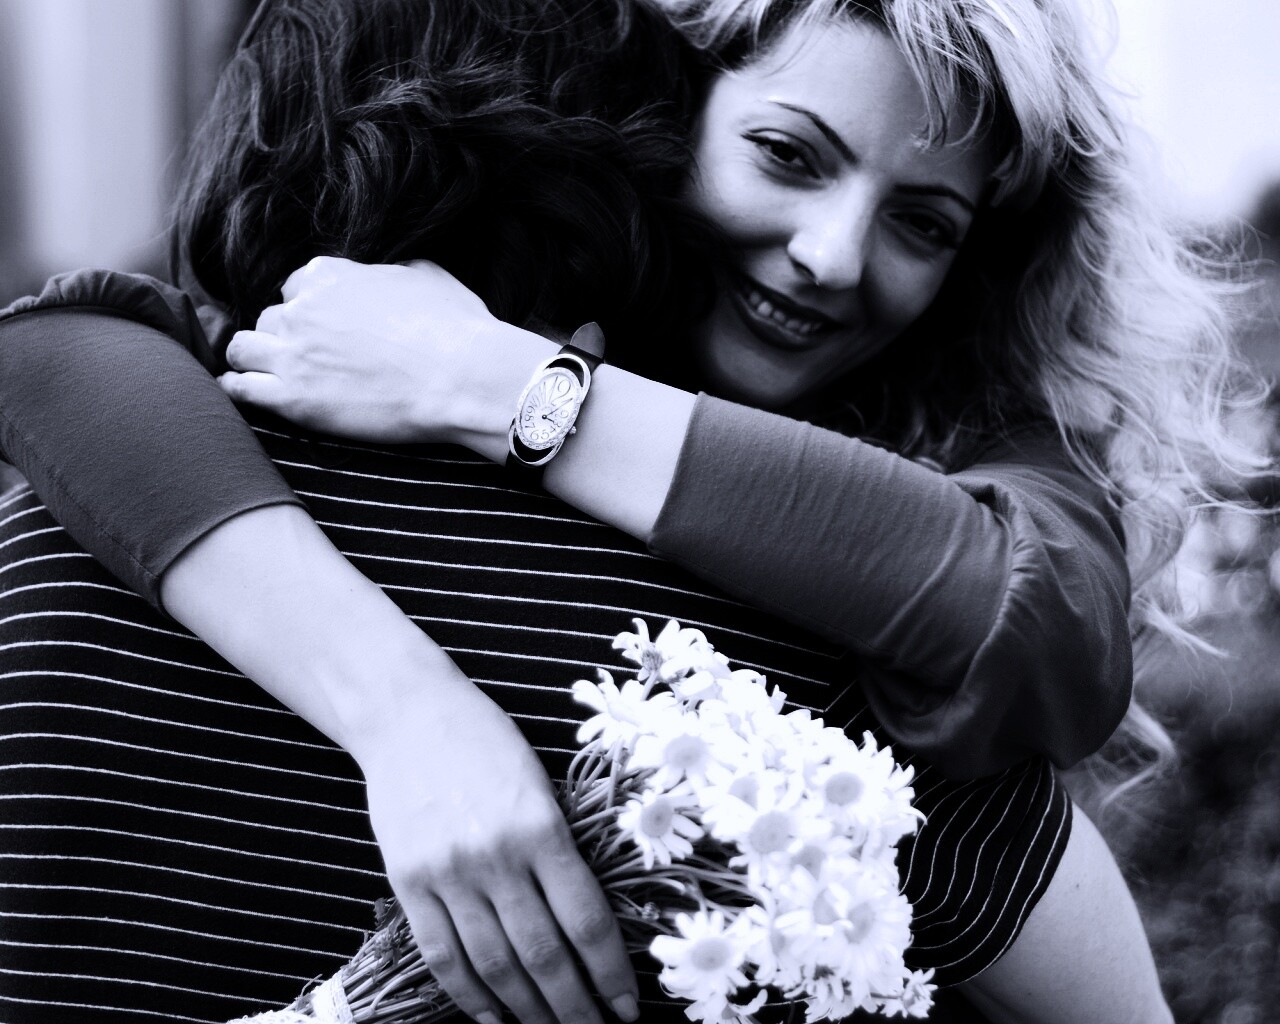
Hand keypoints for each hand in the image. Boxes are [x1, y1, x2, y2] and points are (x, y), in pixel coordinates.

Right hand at [160, 506, 637, 1023]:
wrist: (408, 714)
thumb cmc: (486, 741)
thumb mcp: (541, 784)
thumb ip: (560, 850)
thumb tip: (588, 926)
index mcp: (541, 826)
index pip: (585, 920)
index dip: (610, 974)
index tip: (628, 1006)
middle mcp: (496, 855)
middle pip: (543, 955)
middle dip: (574, 1007)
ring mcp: (448, 871)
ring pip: (494, 965)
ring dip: (528, 1010)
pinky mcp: (408, 881)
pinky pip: (442, 954)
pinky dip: (470, 994)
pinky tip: (494, 1016)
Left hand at [219, 256, 552, 447]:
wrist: (462, 377)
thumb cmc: (455, 327)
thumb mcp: (427, 274)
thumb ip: (391, 270)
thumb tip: (390, 272)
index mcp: (330, 276)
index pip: (298, 285)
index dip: (310, 307)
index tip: (325, 326)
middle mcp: (303, 310)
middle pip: (271, 318)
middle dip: (287, 335)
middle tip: (310, 357)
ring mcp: (294, 355)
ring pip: (242, 348)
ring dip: (255, 357)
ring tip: (270, 373)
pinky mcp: (294, 399)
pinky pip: (241, 389)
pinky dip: (238, 388)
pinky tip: (246, 391)